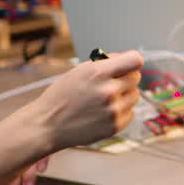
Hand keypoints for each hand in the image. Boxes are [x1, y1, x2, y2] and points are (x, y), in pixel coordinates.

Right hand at [27, 49, 144, 150]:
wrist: (47, 125)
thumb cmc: (61, 96)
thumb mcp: (78, 71)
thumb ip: (104, 63)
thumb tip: (127, 58)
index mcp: (97, 73)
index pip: (135, 60)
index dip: (132, 60)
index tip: (128, 64)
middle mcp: (108, 91)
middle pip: (136, 77)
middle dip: (125, 78)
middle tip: (109, 83)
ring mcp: (113, 110)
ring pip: (135, 95)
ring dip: (124, 95)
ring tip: (103, 100)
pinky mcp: (115, 126)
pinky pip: (130, 112)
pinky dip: (121, 112)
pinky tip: (103, 112)